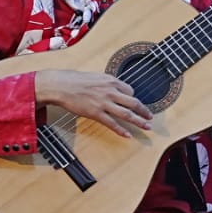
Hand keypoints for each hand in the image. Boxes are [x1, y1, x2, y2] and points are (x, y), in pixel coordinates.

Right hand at [35, 69, 151, 137]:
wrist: (60, 85)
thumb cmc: (75, 80)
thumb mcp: (96, 77)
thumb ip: (107, 83)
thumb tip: (115, 88)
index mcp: (111, 81)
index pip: (130, 91)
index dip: (133, 98)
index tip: (134, 103)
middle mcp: (111, 92)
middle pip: (134, 103)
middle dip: (144, 111)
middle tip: (151, 117)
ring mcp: (104, 103)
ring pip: (127, 114)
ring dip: (139, 121)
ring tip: (147, 127)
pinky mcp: (95, 113)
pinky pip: (112, 123)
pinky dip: (121, 130)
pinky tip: (128, 135)